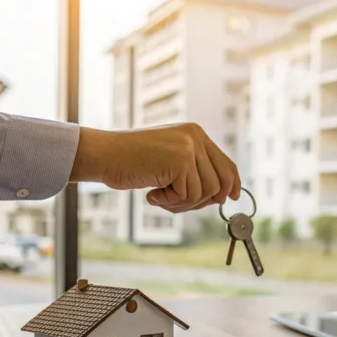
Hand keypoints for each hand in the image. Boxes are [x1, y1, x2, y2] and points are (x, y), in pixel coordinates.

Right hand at [69, 123, 240, 212]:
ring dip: (183, 203)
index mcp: (195, 133)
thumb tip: (222, 195)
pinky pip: (190, 195)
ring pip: (206, 192)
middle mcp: (195, 136)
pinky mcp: (181, 161)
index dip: (232, 183)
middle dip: (203, 200)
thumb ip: (193, 170)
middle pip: (221, 181)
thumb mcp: (168, 160)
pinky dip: (171, 202)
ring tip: (160, 196)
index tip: (231, 198)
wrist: (104, 155)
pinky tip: (152, 194)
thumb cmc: (131, 161)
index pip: (226, 162)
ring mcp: (189, 147)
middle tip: (178, 202)